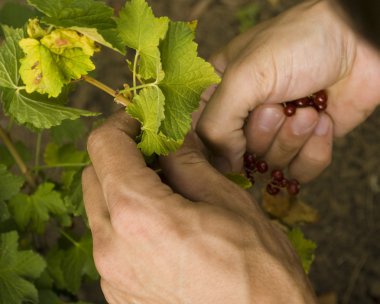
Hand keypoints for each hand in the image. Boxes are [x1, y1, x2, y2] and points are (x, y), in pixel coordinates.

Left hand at [82, 111, 315, 303]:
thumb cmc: (257, 268)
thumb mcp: (226, 199)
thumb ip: (186, 161)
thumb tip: (169, 136)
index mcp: (139, 216)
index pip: (104, 147)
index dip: (122, 124)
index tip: (143, 121)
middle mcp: (113, 248)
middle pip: (94, 176)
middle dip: (120, 154)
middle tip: (156, 150)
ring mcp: (111, 276)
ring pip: (99, 209)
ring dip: (122, 187)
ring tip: (163, 187)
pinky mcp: (118, 292)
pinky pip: (109, 241)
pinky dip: (126, 220)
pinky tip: (161, 222)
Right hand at [197, 0, 379, 181]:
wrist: (359, 43)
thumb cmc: (296, 44)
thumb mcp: (244, 76)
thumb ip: (218, 123)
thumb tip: (222, 164)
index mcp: (219, 94)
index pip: (198, 133)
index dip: (210, 146)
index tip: (226, 142)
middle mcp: (243, 116)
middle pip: (236, 155)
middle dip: (262, 134)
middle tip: (276, 107)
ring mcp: (275, 132)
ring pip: (270, 164)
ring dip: (291, 139)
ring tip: (307, 110)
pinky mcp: (304, 144)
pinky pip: (300, 171)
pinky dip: (314, 151)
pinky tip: (322, 121)